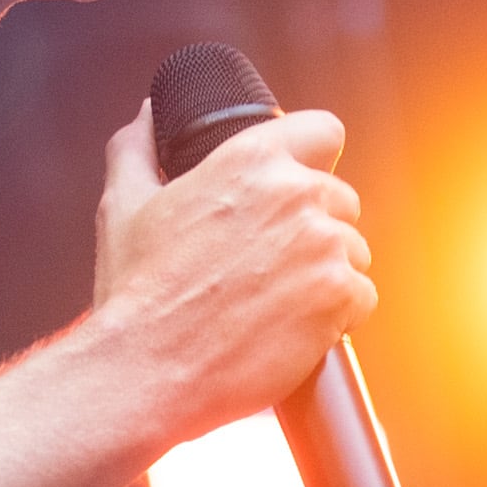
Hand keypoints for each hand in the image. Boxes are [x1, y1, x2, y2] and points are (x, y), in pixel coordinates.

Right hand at [90, 106, 375, 437]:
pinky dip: (337, 316)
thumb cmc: (137, 295)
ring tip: (274, 301)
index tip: (299, 185)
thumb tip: (146, 117)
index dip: (313, 160)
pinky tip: (292, 326)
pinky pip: (362, 297)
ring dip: (326, 274)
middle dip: (314, 229)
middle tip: (268, 265)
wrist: (148, 369)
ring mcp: (323, 245)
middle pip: (341, 199)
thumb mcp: (123, 206)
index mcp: (249, 160)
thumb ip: (138, 149)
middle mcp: (295, 193)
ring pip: (354, 251)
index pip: (323, 132)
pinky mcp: (340, 296)